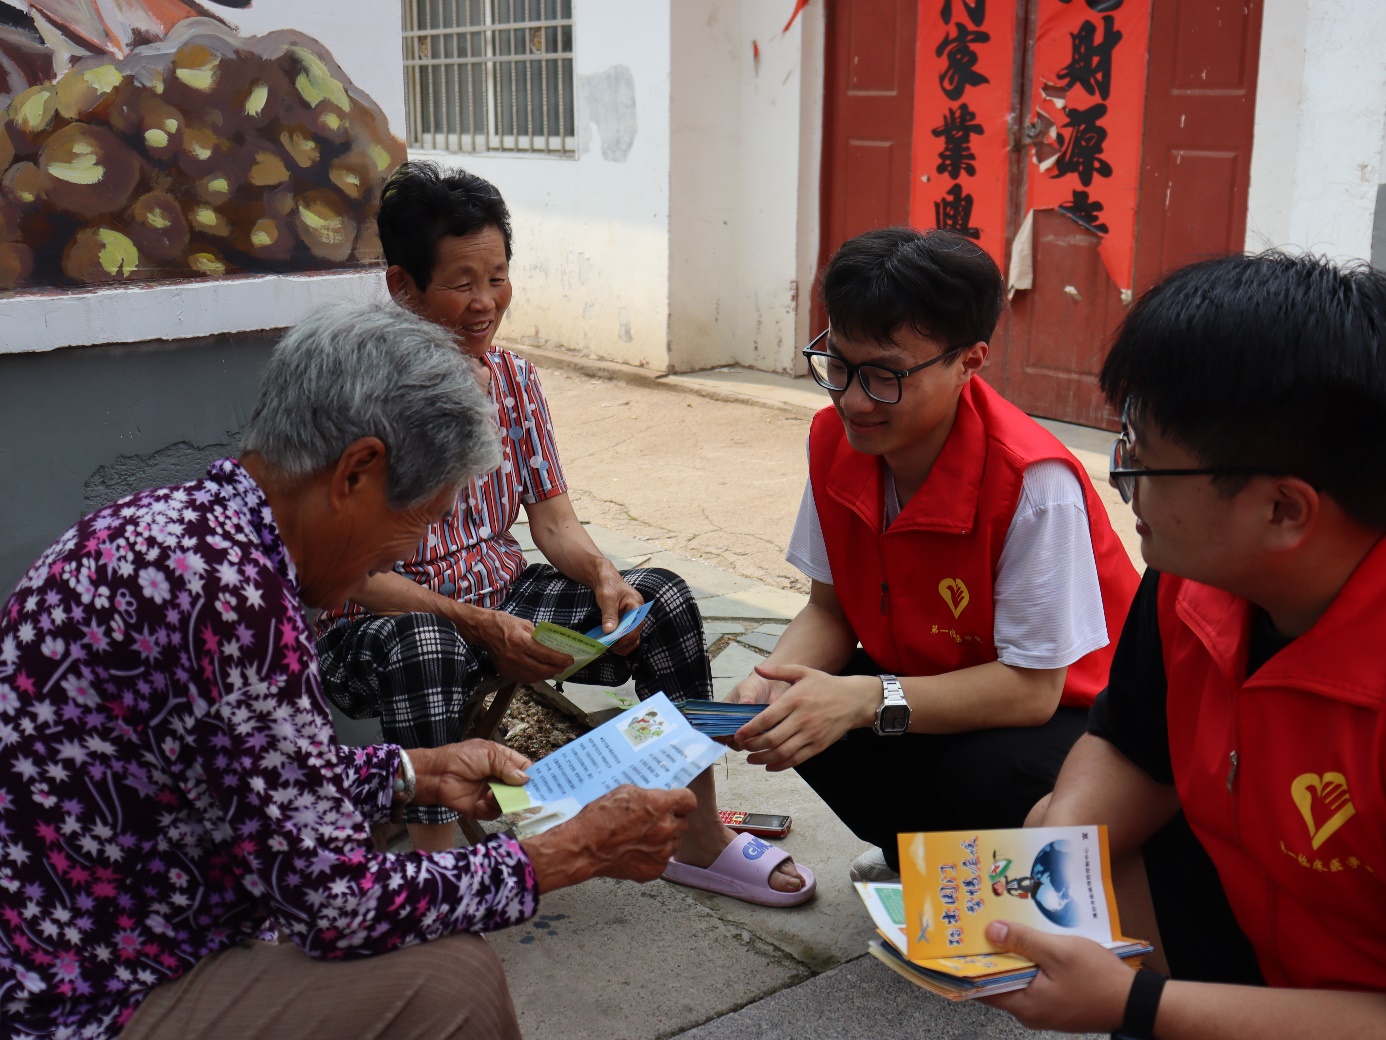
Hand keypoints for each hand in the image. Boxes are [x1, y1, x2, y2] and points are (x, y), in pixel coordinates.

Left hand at [409, 740, 531, 819]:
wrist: (436, 775)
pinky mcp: (480, 808)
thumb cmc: (461, 758)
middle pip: (520, 789)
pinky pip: (494, 813)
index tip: (544, 783)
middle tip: (525, 796)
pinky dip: (490, 808)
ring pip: (509, 803)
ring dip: (503, 800)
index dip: (534, 776)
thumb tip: (526, 779)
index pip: (524, 769)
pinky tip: (482, 801)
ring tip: (491, 794)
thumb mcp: (488, 754)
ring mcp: (491, 794)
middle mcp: (499, 779)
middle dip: (522, 793)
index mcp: (502, 761)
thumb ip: (507, 766)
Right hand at [479, 610, 572, 682]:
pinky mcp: (504, 672)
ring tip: (555, 670)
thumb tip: (553, 645)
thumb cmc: (505, 623)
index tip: (570, 660)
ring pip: (534, 677)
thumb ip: (538, 636)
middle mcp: (514, 656)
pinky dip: (535, 677)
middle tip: (565, 666)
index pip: (545, 655)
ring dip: (547, 675)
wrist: (483, 630)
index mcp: (520, 641)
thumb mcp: (524, 624)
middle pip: (541, 669)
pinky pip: (524, 679)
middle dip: (556, 669)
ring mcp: (509, 666)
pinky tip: (541, 673)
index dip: (560, 659)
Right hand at [522, 785, 696, 890]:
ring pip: (676, 842)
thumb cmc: (599, 818)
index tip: (676, 803)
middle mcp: (666, 829)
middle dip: (672, 819)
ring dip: (665, 838)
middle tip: (654, 821)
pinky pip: (664, 859)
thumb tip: (659, 799)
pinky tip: (637, 850)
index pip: (689, 800)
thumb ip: (649, 796)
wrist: (584, 848)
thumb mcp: (624, 792)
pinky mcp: (655, 869)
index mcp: (660, 805)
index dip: (681, 801)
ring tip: (643, 837)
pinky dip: (655, 855)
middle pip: (684, 822)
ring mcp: (662, 852)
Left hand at [591, 568, 644, 655]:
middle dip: (624, 644)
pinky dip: (621, 642)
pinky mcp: (628, 622)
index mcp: (637, 606)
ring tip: (610, 647)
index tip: (612, 643)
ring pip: (633, 638)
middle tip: (609, 647)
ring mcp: (634, 619)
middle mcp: (638, 614)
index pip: (635, 627)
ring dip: (623, 646)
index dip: (625, 638)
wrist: (606, 580)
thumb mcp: (607, 598)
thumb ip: (609, 614)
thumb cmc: (608, 586)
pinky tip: (611, 643)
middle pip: (636, 635)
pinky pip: (628, 636)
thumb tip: (609, 631)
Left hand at [732, 663, 878, 768]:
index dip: (749, 729)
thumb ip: (778, 670)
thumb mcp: (803, 672)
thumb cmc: (825, 685)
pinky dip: (780, 765)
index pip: (766, 719)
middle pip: (771, 739)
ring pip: (782, 753)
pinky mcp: (818, 746)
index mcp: (795, 700)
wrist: (854, 701)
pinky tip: (769, 764)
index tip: (738, 734)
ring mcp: (810, 735)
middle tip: (742, 746)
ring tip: (751, 758)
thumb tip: (757, 668)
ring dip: (762, 758)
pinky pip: (796, 760)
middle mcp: (802, 719)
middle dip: (752, 746)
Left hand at [980, 920, 1135, 1033]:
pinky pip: (1034, 984)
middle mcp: (1030, 1013)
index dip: (970, 965)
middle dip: (992, 956)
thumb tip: (991, 931)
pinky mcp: (1056, 1005)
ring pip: (1018, 981)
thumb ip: (1023, 941)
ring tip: (1006, 931)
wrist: (1135, 1001)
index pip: (983, 988)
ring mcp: (1044, 1011)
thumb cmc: (1098, 979)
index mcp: (1025, 1005)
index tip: (960, 944)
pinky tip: (1031, 946)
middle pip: (999, 982)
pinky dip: (1029, 966)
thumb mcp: (1058, 952)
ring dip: (1013, 959)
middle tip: (983, 928)